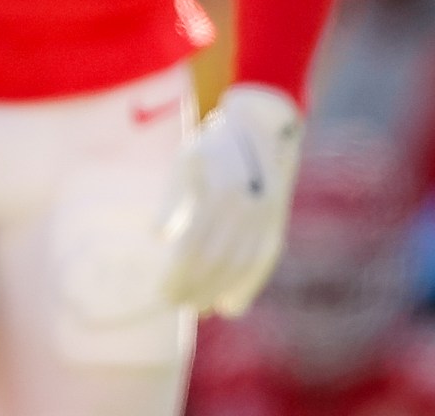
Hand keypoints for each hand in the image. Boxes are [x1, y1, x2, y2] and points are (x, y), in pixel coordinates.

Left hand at [160, 83, 302, 315]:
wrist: (261, 128)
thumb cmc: (212, 146)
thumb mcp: (185, 162)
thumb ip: (172, 199)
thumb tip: (157, 237)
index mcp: (217, 191)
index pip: (193, 247)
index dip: (176, 274)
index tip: (160, 292)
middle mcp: (245, 207)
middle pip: (215, 261)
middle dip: (193, 287)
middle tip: (173, 302)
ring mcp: (265, 217)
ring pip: (240, 267)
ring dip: (217, 292)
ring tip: (196, 307)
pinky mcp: (276, 224)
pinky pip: (262, 263)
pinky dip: (247, 287)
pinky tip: (229, 304)